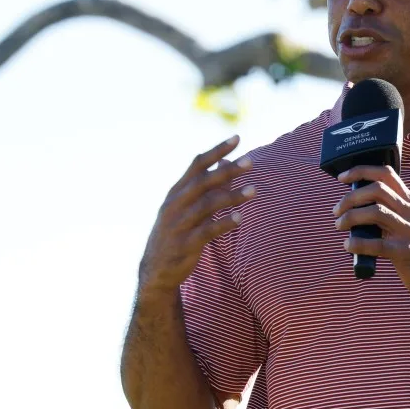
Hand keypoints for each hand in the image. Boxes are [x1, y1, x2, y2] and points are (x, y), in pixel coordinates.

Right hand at [137, 135, 254, 292]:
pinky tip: (240, 219)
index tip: (237, 138)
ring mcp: (179, 224)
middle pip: (203, 182)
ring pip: (207, 205)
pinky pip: (207, 231)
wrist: (155, 270)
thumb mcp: (187, 207)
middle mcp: (175, 204)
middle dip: (227, 171)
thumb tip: (226, 163)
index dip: (217, 151)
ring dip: (232, 197)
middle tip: (250, 162)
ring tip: (254, 191)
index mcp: (176, 192)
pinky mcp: (185, 244)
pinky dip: (223, 224)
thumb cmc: (177, 232)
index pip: (196, 165)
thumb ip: (207, 188)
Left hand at [332, 165, 409, 312]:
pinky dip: (358, 243)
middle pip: (377, 190)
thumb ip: (394, 212)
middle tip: (337, 211)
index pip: (386, 174)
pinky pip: (377, 245)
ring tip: (340, 226)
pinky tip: (349, 245)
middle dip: (351, 198)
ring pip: (376, 212)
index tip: (343, 178)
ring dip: (351, 217)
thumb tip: (360, 208)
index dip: (361, 171)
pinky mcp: (406, 254)